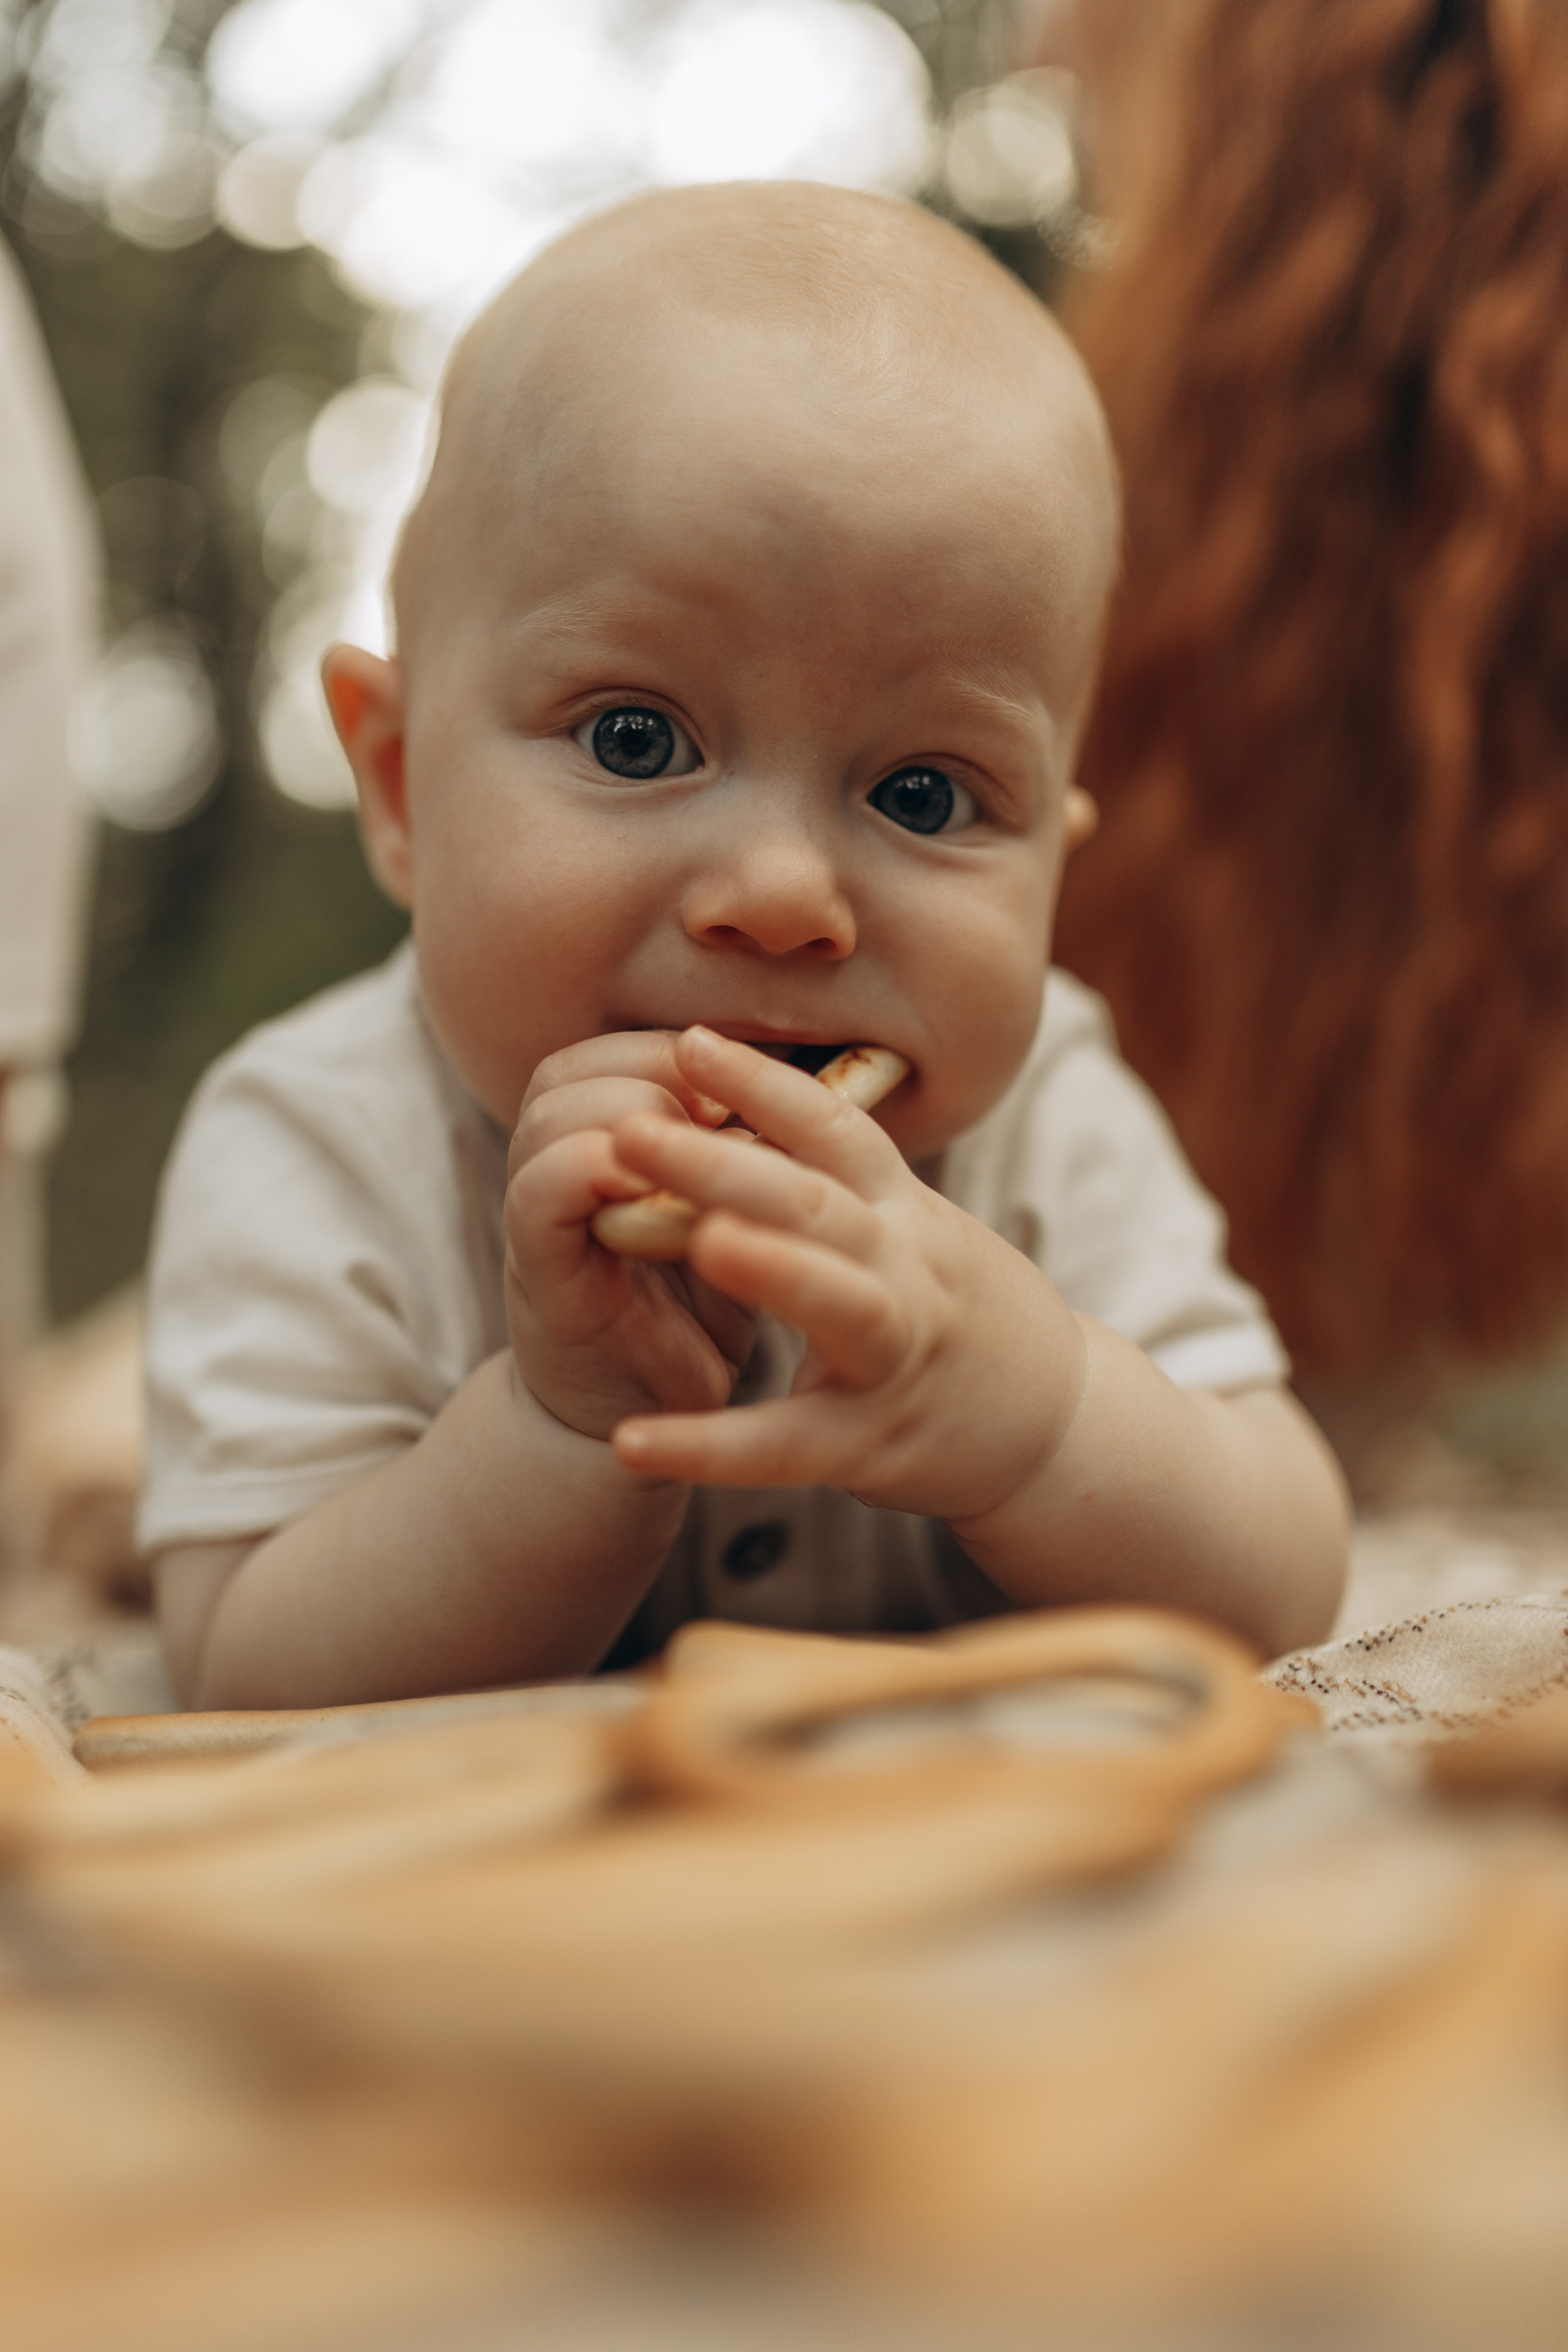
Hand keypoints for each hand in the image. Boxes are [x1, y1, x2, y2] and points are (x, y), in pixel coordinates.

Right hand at [506, 1030, 760, 1440]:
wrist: (651, 1425)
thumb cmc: (695, 1314)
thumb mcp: (721, 1218)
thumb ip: (734, 1153)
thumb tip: (798, 1079)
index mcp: (596, 1147)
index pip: (605, 1054)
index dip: (668, 1050)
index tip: (737, 1089)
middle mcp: (553, 1172)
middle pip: (567, 1071)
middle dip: (651, 1072)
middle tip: (721, 1115)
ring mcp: (541, 1222)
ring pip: (551, 1116)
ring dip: (630, 1114)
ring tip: (701, 1149)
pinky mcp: (542, 1275)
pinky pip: (542, 1194)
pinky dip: (595, 1172)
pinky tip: (661, 1190)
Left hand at [607, 1027, 1087, 1521]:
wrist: (1057, 1423)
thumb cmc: (954, 1311)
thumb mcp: (912, 1230)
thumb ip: (836, 1186)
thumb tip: (731, 1121)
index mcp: (900, 1212)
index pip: (835, 1129)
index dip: (765, 1084)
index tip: (690, 1041)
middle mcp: (905, 1270)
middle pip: (817, 1202)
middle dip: (724, 1162)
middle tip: (630, 1129)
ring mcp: (894, 1355)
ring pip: (837, 1302)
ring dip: (772, 1268)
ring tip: (701, 1243)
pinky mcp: (870, 1444)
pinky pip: (784, 1447)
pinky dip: (708, 1448)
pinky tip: (630, 1444)